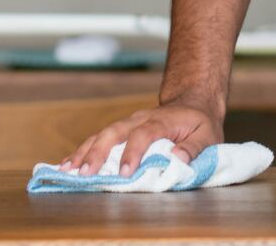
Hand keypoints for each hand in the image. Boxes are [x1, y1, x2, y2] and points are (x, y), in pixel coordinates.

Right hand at [57, 97, 222, 176]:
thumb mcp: (208, 135)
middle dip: (98, 153)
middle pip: (114, 132)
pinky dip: (83, 151)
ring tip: (67, 170)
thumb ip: (194, 147)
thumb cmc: (200, 122)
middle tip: (85, 173)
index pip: (143, 134)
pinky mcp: (122, 130)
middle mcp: (140, 119)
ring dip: (84, 152)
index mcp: (161, 120)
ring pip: (102, 135)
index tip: (126, 173)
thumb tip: (177, 158)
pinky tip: (67, 164)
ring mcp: (128, 123)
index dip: (133, 153)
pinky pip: (99, 139)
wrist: (192, 102)